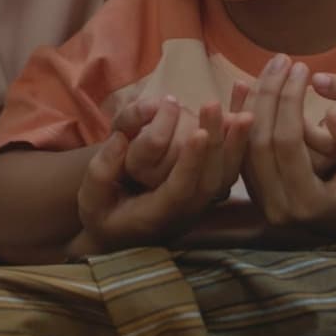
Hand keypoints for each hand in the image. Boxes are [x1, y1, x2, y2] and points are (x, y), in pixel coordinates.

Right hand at [76, 101, 249, 252]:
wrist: (120, 229)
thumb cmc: (103, 212)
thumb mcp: (90, 198)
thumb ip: (101, 173)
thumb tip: (120, 140)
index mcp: (159, 215)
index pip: (181, 188)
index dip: (191, 161)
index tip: (198, 132)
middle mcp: (188, 210)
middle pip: (211, 178)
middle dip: (216, 141)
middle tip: (213, 105)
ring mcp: (203, 200)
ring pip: (228, 173)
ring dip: (238, 141)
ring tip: (243, 108)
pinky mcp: (209, 186)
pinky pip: (231, 163)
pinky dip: (242, 138)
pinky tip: (245, 108)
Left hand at [241, 55, 335, 239]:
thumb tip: (332, 114)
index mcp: (306, 202)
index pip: (287, 141)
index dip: (290, 100)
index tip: (302, 68)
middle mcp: (277, 206)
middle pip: (260, 140)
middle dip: (269, 94)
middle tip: (282, 60)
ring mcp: (261, 201)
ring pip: (245, 144)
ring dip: (252, 101)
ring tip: (267, 68)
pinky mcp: (254, 191)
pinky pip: (241, 149)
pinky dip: (242, 116)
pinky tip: (245, 85)